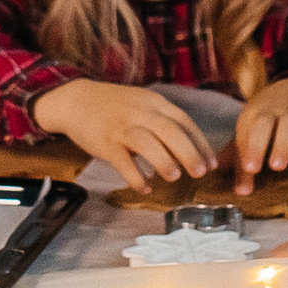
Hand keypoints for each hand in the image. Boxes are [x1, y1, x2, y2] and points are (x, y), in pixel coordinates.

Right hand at [33, 78, 216, 189]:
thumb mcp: (142, 104)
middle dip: (188, 153)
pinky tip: (145, 187)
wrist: (76, 100)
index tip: (211, 163)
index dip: (200, 143)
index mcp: (154, 103)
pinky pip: (123, 161)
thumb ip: (163, 121)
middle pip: (170, 131)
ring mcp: (122, 127)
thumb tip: (188, 149)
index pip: (184, 121)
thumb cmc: (114, 107)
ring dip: (163, 161)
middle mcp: (140, 112)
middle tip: (200, 173)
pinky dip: (135, 176)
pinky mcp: (105, 142)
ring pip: (147, 142)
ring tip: (174, 177)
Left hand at [233, 76, 287, 191]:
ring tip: (278, 167)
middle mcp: (272, 112)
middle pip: (262, 124)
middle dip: (256, 145)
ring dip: (282, 145)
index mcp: (253, 115)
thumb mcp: (251, 127)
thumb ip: (239, 154)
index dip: (241, 158)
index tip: (241, 181)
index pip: (243, 137)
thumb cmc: (268, 116)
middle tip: (253, 169)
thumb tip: (229, 183)